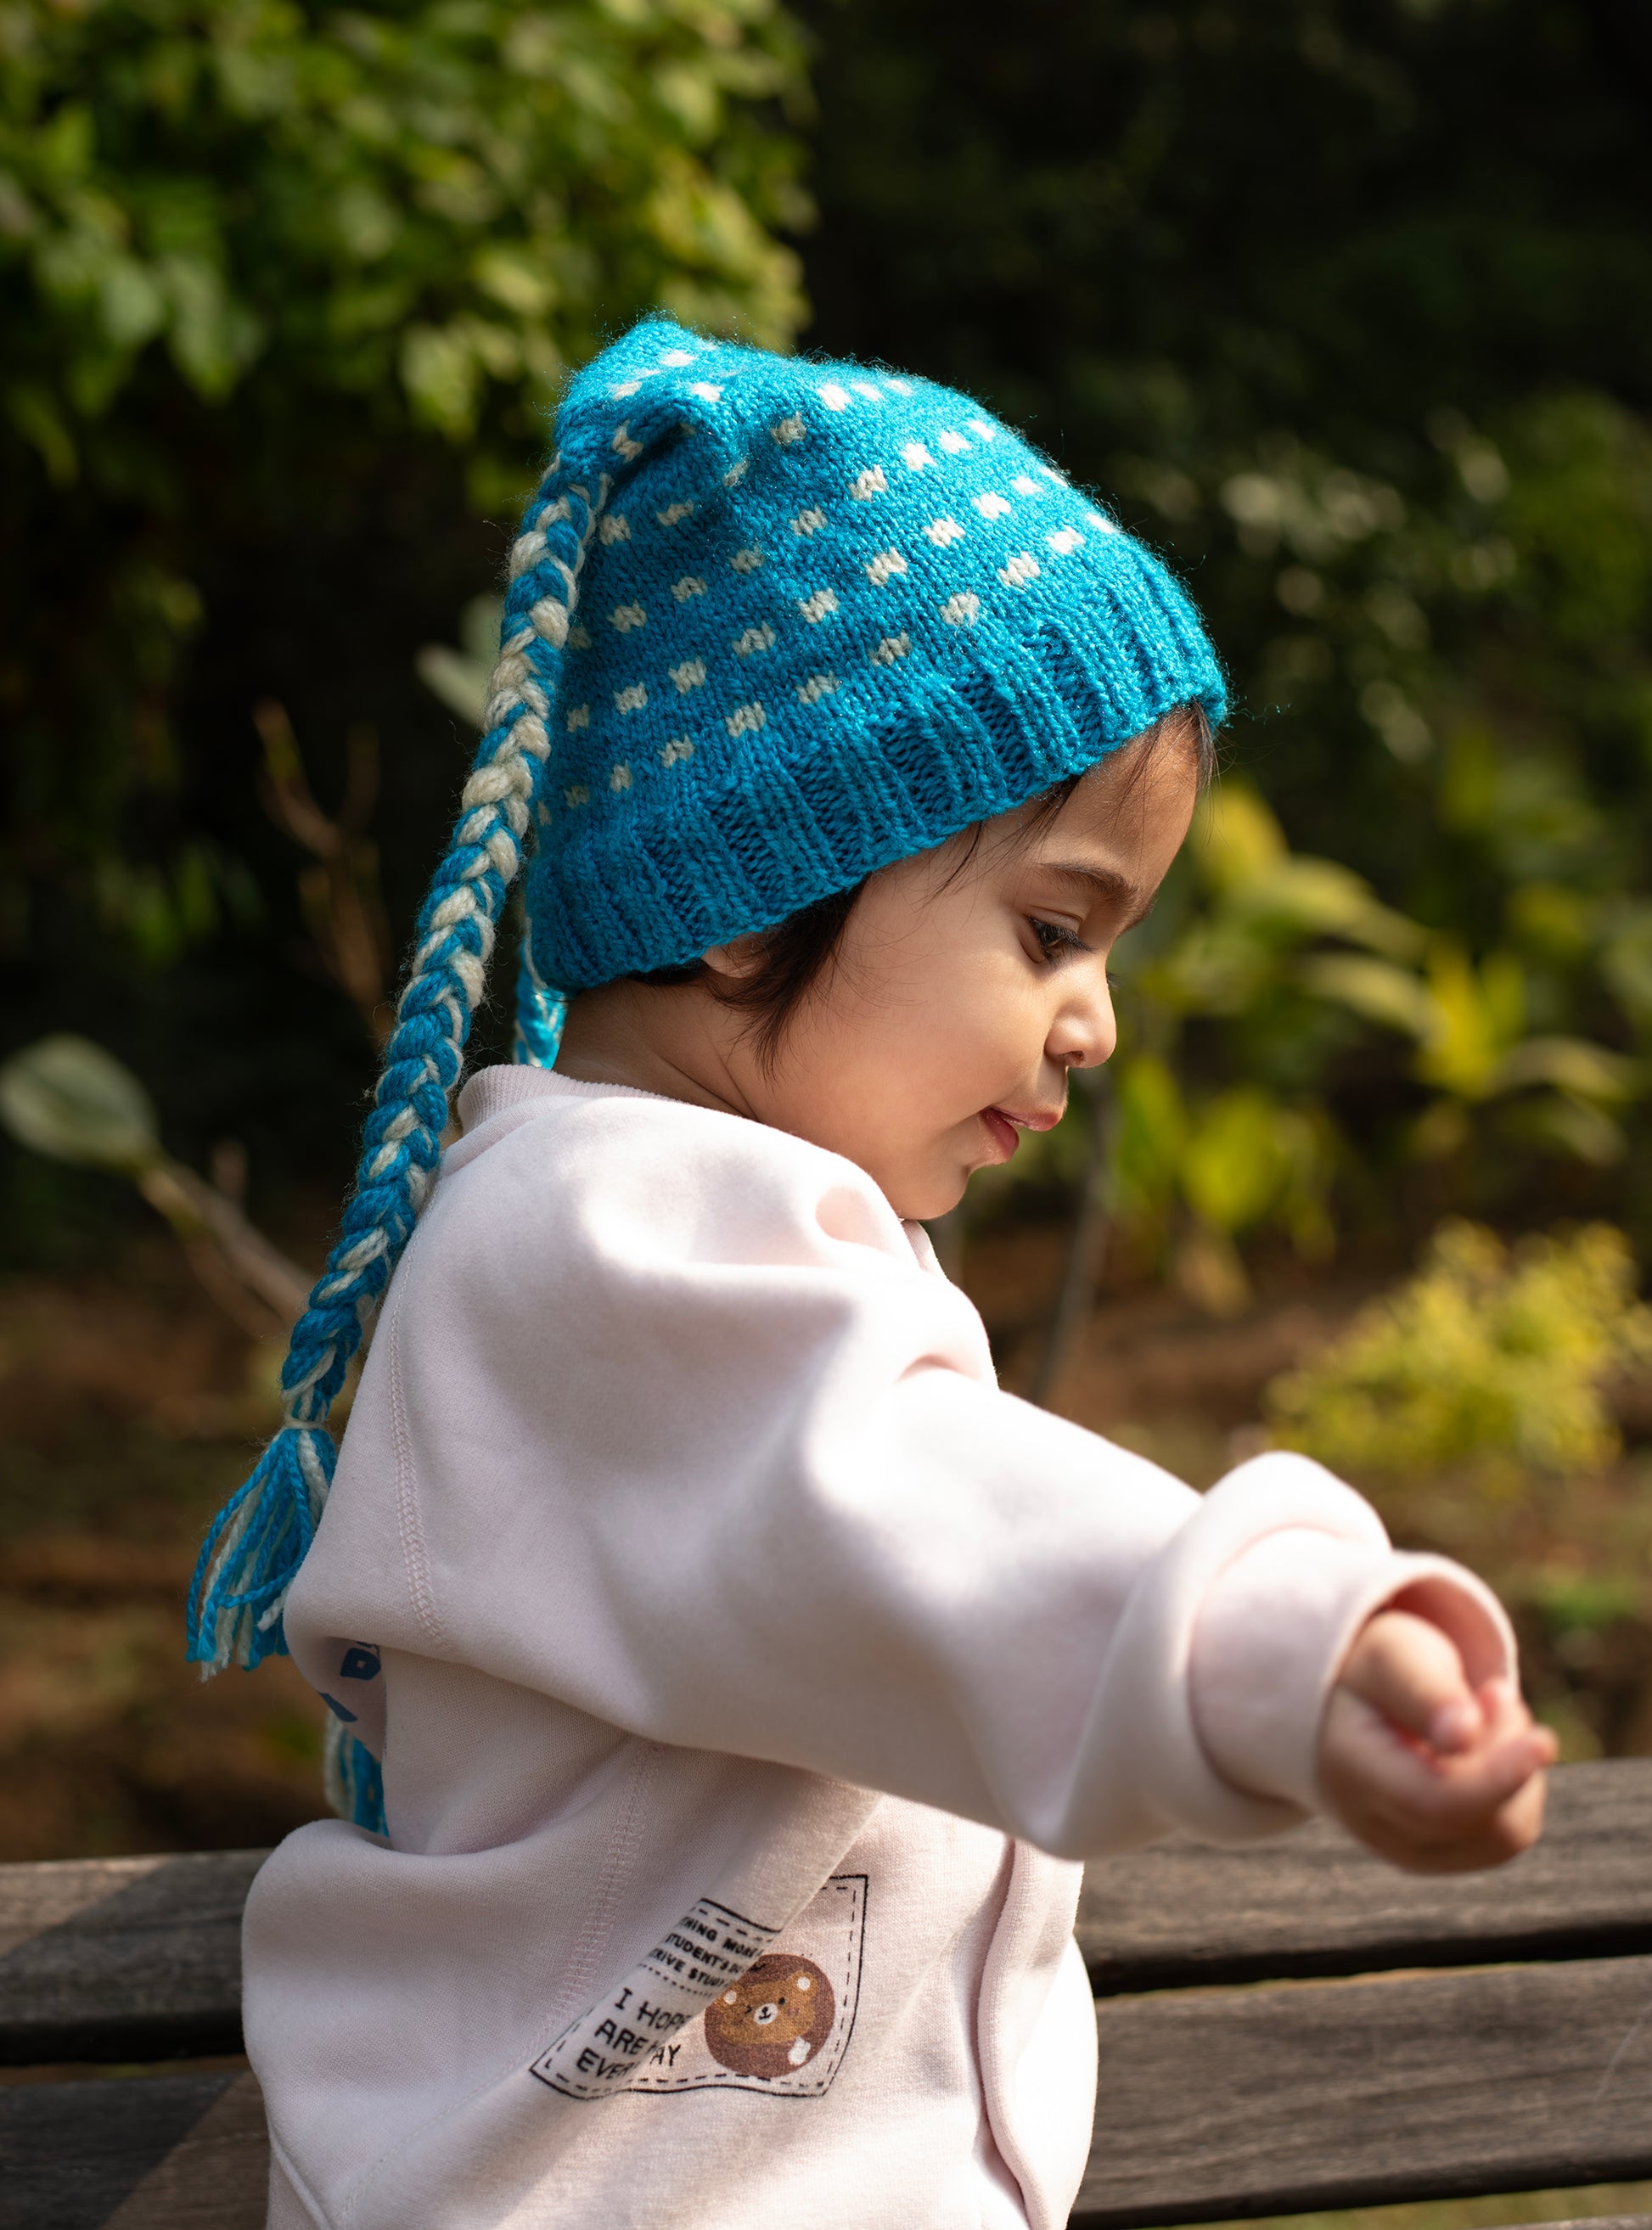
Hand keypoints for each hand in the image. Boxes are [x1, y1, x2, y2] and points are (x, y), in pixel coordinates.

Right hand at [1318, 1607, 1556, 1872]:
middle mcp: (1373, 1827)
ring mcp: (1408, 1851)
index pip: (1435, 1803)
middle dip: (1509, 1750)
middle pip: (1482, 1821)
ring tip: (1488, 1710)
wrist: (1351, 1700)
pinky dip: (1514, 1786)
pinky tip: (1489, 1745)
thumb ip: (1424, 1690)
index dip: (1497, 1779)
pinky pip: (1506, 1837)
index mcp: (1350, 1772)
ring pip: (1504, 1834)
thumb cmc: (1376, 1669)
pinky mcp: (1441, 1856)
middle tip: (1494, 1692)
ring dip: (1516, 1768)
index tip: (1545, 1741)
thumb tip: (1463, 1737)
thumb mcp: (1392, 1657)